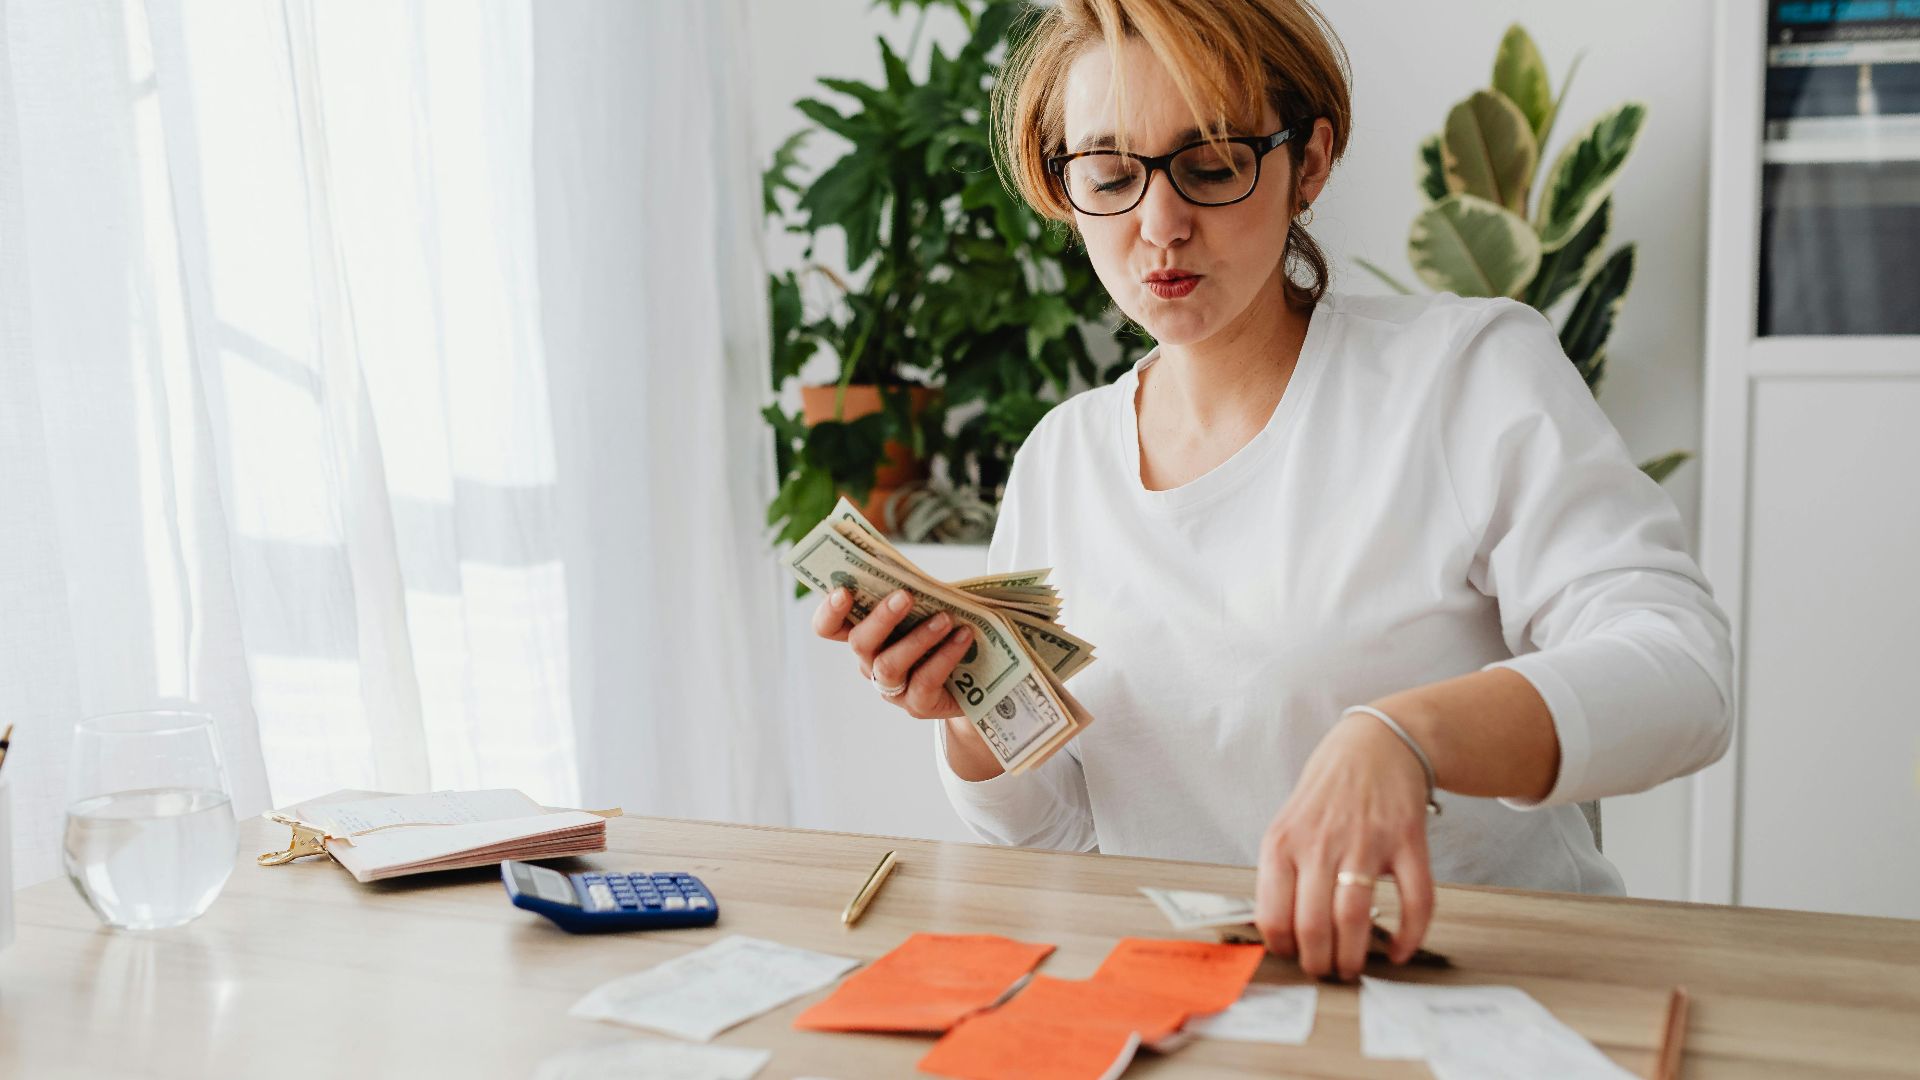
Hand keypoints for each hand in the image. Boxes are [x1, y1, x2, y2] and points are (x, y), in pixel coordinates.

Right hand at [811, 587, 974, 720]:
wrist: (976, 677)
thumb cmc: (944, 629)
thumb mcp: (927, 606)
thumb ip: (914, 591)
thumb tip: (915, 573)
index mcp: (866, 634)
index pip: (829, 627)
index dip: (829, 612)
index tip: (843, 592)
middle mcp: (871, 662)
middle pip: (860, 643)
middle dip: (881, 618)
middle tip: (905, 596)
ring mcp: (892, 688)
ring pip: (889, 665)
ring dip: (918, 638)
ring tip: (946, 618)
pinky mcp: (918, 704)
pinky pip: (925, 681)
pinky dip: (945, 656)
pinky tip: (964, 636)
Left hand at [1253, 711, 1436, 980]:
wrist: (1375, 744)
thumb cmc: (1328, 789)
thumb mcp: (1286, 823)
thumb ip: (1281, 871)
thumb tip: (1278, 928)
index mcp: (1283, 842)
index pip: (1273, 914)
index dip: (1283, 947)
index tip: (1293, 956)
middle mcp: (1321, 843)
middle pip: (1313, 924)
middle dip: (1319, 963)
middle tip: (1326, 972)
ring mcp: (1366, 841)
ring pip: (1355, 918)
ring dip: (1354, 956)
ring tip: (1353, 968)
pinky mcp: (1407, 841)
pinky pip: (1414, 900)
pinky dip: (1409, 935)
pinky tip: (1398, 949)